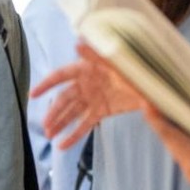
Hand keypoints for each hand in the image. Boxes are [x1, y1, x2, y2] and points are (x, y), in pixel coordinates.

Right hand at [35, 44, 153, 148]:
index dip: (46, 85)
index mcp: (87, 68)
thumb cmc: (135, 68)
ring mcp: (94, 97)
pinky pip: (86, 124)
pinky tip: (64, 145)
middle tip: (45, 127)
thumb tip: (78, 43)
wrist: (156, 84)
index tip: (33, 95)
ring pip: (72, 112)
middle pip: (64, 99)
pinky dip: (75, 134)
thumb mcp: (116, 61)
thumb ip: (96, 54)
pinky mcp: (102, 110)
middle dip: (54, 113)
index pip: (61, 76)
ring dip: (61, 124)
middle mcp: (87, 83)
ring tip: (50, 137)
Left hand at [138, 92, 189, 189]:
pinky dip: (181, 140)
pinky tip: (182, 127)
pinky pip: (184, 154)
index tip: (146, 101)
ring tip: (164, 109)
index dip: (156, 118)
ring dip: (170, 130)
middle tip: (154, 99)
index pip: (169, 135)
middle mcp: (189, 169)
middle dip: (161, 120)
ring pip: (176, 148)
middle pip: (169, 140)